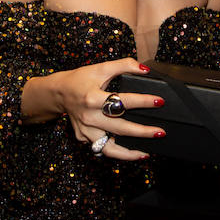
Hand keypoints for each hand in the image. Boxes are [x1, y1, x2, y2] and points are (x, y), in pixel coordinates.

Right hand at [48, 58, 165, 161]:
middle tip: (161, 132)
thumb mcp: (100, 68)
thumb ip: (124, 65)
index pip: (122, 101)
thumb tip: (145, 69)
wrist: (59, 92)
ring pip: (109, 148)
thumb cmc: (80, 79)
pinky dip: (118, 154)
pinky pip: (103, 149)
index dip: (143, 102)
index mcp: (93, 98)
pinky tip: (133, 153)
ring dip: (130, 153)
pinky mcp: (83, 138)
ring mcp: (86, 131)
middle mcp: (89, 117)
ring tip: (148, 153)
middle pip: (119, 128)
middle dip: (142, 132)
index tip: (159, 101)